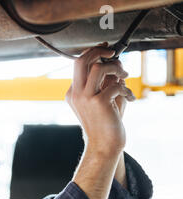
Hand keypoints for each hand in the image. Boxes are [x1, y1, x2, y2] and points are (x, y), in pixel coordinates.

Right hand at [66, 43, 134, 157]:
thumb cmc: (105, 123)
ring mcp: (85, 98)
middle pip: (81, 60)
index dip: (93, 52)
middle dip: (99, 51)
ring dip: (116, 67)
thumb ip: (104, 81)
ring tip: (125, 76)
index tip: (107, 49)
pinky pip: (116, 84)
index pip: (79, 64)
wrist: (104, 145)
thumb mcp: (101, 99)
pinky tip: (129, 98)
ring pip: (98, 67)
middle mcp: (76, 94)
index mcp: (73, 93)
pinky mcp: (98, 102)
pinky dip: (126, 89)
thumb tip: (115, 61)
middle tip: (113, 53)